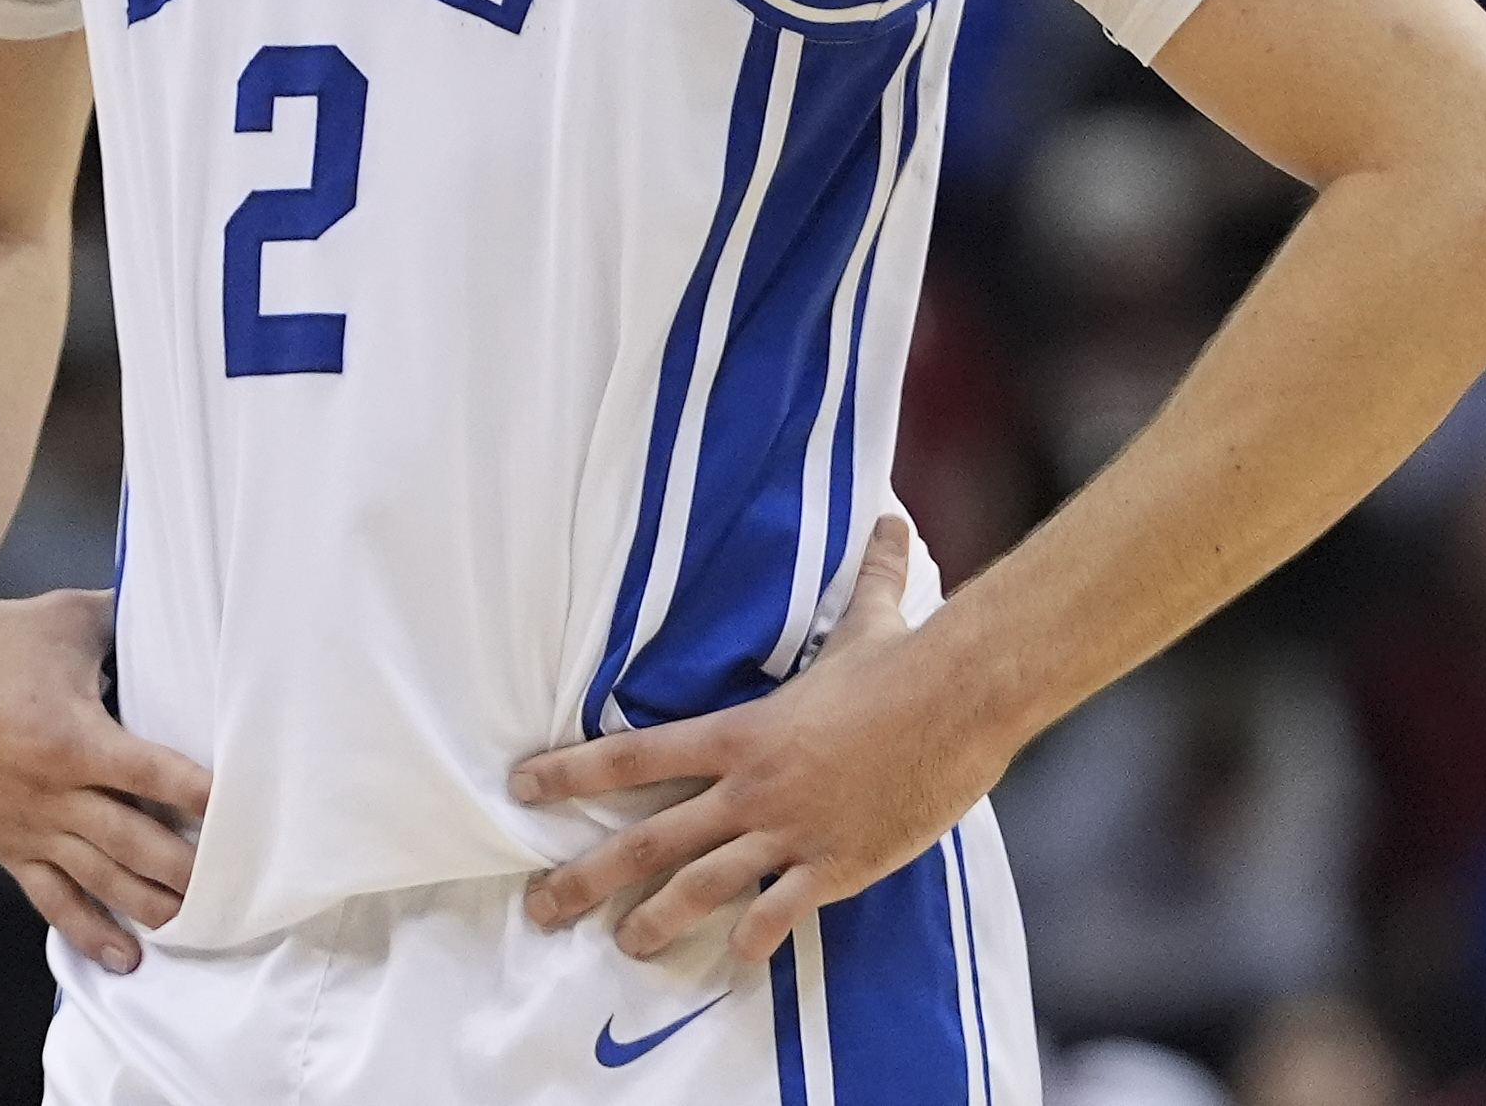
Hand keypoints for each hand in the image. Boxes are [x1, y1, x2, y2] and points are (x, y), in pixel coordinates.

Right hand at [0, 587, 211, 971]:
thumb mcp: (66, 618)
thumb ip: (126, 622)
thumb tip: (180, 613)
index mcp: (71, 736)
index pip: (152, 773)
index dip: (199, 794)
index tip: (241, 810)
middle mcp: (51, 791)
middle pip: (133, 842)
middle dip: (185, 867)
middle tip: (235, 884)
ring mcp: (27, 825)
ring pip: (100, 880)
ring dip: (150, 905)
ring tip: (197, 923)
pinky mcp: (5, 845)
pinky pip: (52, 899)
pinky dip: (90, 931)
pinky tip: (126, 956)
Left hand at [506, 518, 1009, 964]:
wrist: (962, 703)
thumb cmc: (906, 661)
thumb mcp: (870, 620)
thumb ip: (866, 579)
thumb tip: (887, 521)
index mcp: (742, 732)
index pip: (635, 755)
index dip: (573, 771)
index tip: (524, 788)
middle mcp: (752, 788)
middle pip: (650, 840)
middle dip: (588, 877)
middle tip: (542, 906)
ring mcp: (791, 833)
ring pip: (703, 890)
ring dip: (657, 921)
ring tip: (625, 946)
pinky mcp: (836, 868)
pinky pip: (780, 915)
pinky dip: (753, 942)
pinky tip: (736, 964)